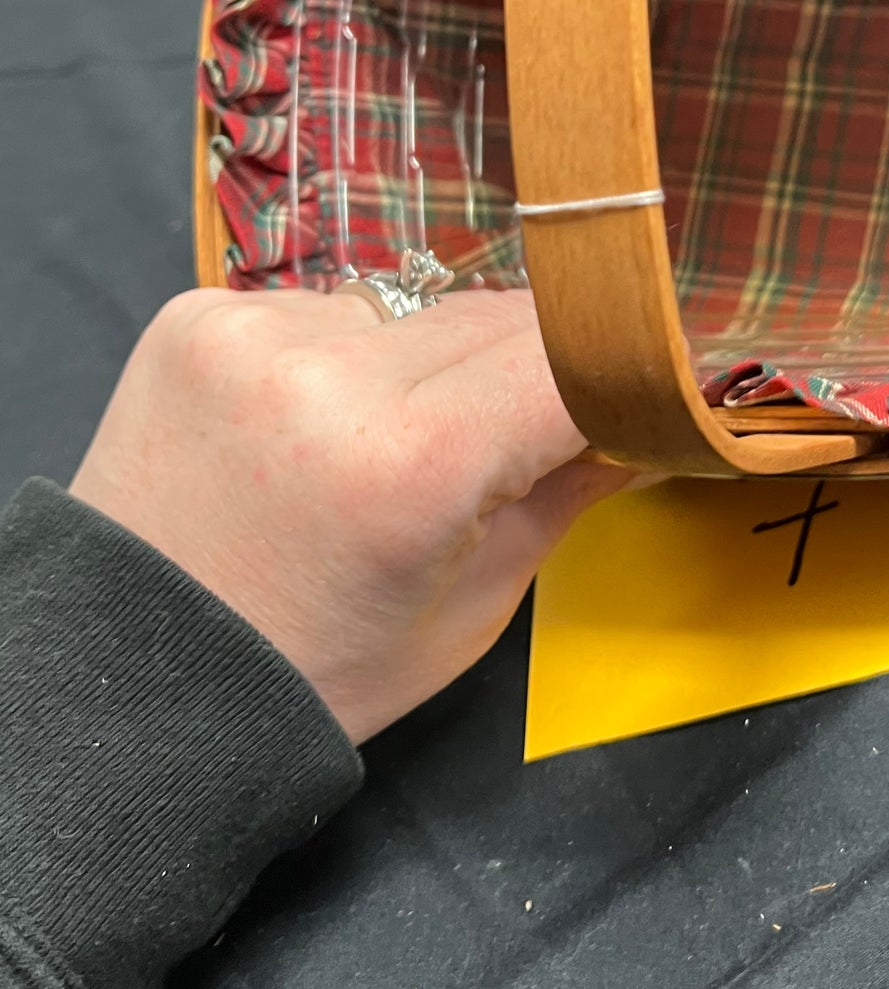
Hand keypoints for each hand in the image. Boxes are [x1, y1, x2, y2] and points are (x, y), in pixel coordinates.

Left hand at [70, 285, 619, 741]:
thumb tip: (654, 416)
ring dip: (427, 359)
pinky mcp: (199, 315)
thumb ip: (571, 493)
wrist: (134, 681)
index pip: (569, 359)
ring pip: (411, 310)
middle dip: (522, 371)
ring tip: (382, 443)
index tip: (644, 382)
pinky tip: (306, 424)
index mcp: (417, 464)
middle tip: (507, 439)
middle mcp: (333, 374)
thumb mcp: (472, 608)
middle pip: (495, 320)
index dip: (618, 370)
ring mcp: (255, 334)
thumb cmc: (318, 667)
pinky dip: (339, 355)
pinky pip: (323, 308)